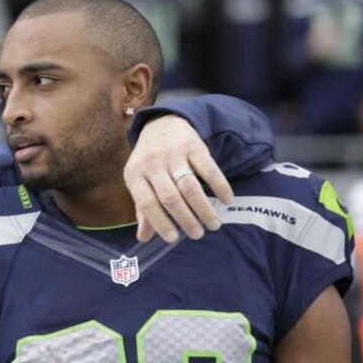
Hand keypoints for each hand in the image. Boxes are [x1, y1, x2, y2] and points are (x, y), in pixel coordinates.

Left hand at [124, 115, 234, 242]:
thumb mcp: (139, 181)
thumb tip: (144, 238)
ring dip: (203, 208)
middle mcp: (151, 163)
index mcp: (134, 175)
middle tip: (198, 234)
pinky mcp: (193, 146)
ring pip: (189, 186)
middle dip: (186, 219)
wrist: (160, 124)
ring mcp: (173, 154)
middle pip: (170, 197)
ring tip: (214, 224)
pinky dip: (220, 186)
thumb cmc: (149, 162)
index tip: (174, 238)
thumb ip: (143, 209)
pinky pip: (209, 168)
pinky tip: (227, 201)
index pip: (146, 203)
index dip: (160, 222)